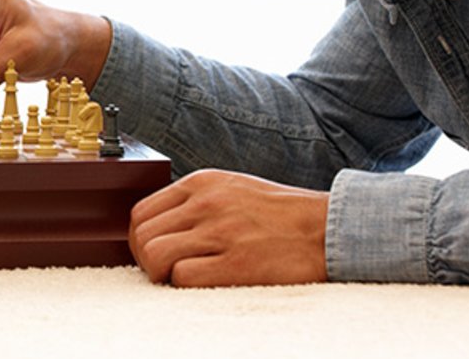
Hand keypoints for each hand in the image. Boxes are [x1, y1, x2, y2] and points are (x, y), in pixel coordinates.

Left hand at [129, 169, 328, 286]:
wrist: (327, 229)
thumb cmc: (280, 214)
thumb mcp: (231, 189)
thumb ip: (194, 202)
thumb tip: (158, 228)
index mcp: (202, 183)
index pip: (141, 212)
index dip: (140, 238)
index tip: (154, 252)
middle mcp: (206, 203)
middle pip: (142, 235)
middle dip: (146, 259)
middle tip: (165, 271)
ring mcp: (220, 232)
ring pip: (154, 255)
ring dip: (162, 274)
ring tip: (183, 277)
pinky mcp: (236, 263)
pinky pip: (182, 277)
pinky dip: (185, 285)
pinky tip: (206, 282)